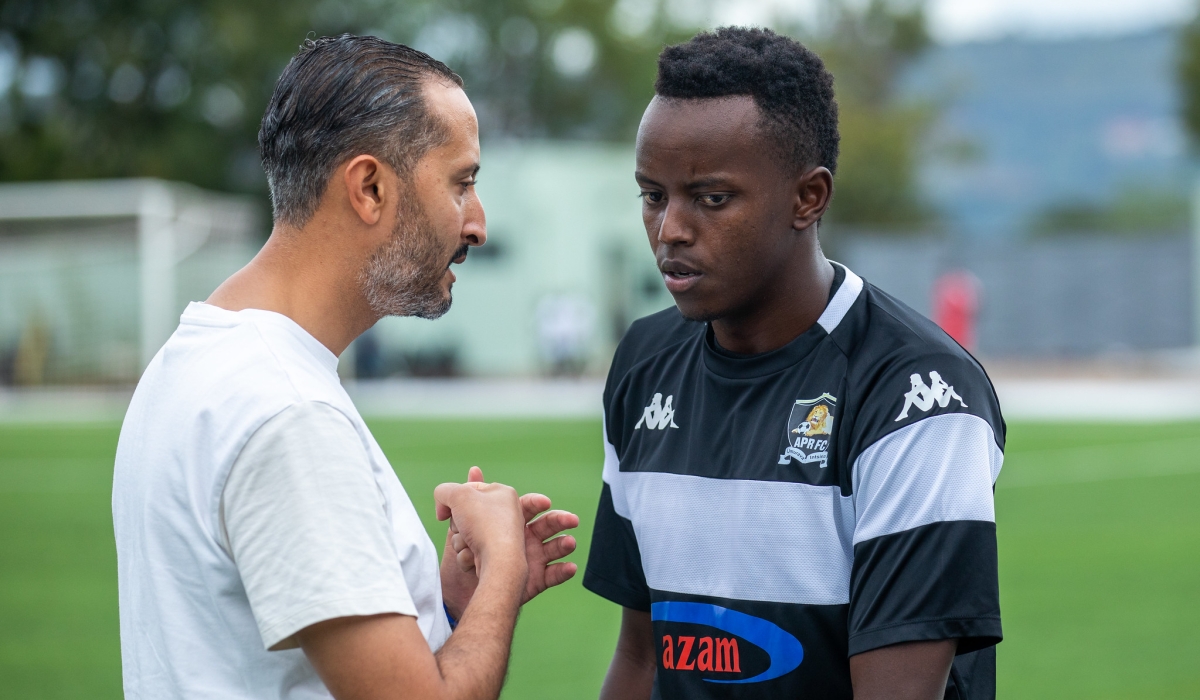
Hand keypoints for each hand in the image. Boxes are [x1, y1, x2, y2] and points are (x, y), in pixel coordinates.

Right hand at [434, 471, 525, 588]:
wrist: (498, 562)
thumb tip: (443, 508)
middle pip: (463, 514)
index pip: (469, 489)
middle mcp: (503, 514)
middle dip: (457, 523)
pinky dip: (466, 555)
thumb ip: (443, 491)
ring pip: (462, 534)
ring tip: (472, 544)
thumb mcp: (458, 495)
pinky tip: (476, 557)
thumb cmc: (484, 524)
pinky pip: (467, 551)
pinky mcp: (491, 556)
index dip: (455, 497)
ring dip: (459, 541)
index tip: (450, 505)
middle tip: (464, 525)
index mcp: (503, 493)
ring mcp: (497, 536)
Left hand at [449, 467, 579, 604]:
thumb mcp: (458, 518)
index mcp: (510, 520)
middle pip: (548, 524)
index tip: (545, 502)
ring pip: (555, 547)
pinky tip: (570, 567)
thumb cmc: (464, 552)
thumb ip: (463, 492)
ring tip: (570, 543)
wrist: (460, 592)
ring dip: (564, 544)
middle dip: (561, 520)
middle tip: (572, 520)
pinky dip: (563, 571)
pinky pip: (553, 575)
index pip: (528, 506)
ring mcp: (531, 559)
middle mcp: (523, 538)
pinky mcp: (534, 581)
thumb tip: (474, 469)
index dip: (537, 502)